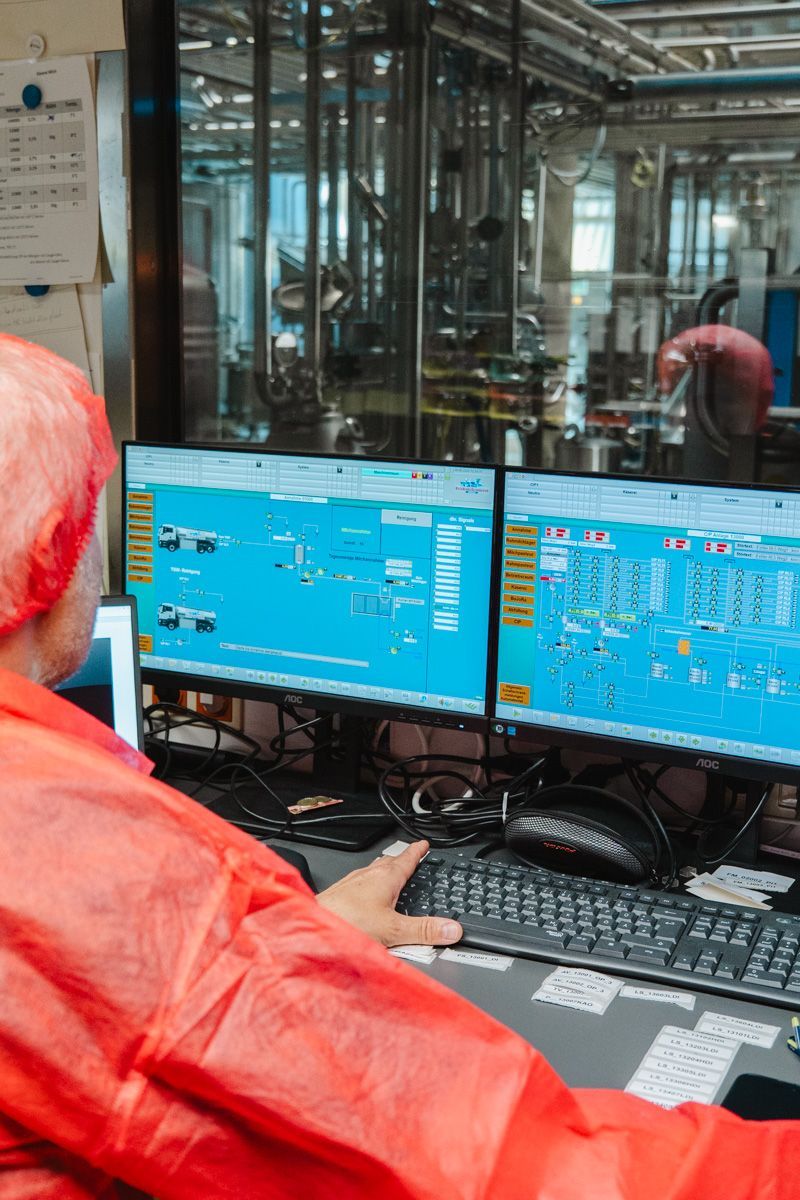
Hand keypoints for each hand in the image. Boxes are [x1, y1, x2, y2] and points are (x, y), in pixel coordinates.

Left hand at [316, 841, 462, 948]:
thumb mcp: (394, 930)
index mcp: (385, 877)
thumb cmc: (346, 922)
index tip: (424, 844)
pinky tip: (364, 901)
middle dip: (401, 861)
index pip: (406, 858)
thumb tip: (452, 929)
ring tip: (390, 878)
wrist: (312, 926)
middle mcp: (366, 875)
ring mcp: (350, 884)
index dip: (417, 851)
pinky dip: (368, 888)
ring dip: (384, 874)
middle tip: (410, 858)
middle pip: (388, 863)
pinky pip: (358, 885)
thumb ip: (424, 931)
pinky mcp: (338, 895)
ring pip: (372, 873)